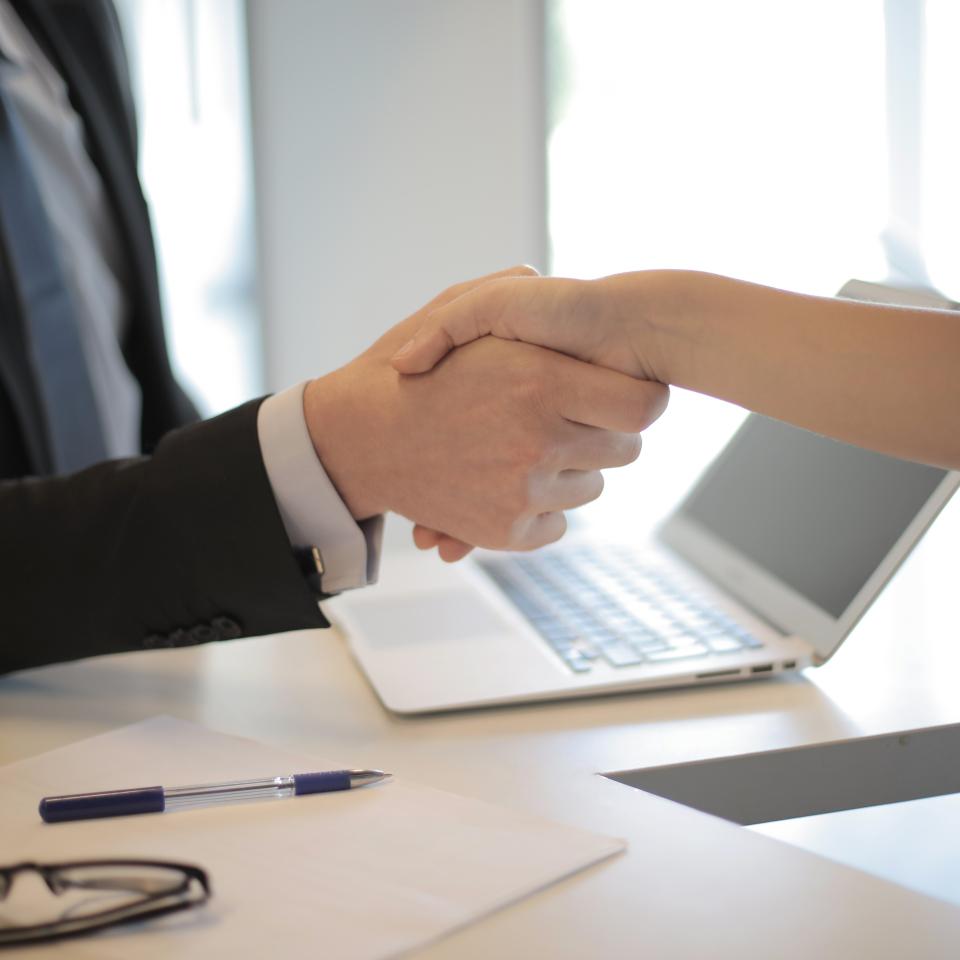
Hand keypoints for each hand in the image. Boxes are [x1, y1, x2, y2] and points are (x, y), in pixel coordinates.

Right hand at [304, 270, 667, 554]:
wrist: (356, 439)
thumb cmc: (405, 370)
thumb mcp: (450, 310)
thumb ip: (506, 291)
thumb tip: (544, 279)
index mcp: (539, 381)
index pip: (645, 405)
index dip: (639, 397)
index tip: (620, 393)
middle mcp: (539, 441)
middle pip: (624, 450)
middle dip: (602, 432)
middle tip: (569, 418)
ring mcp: (522, 492)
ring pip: (590, 487)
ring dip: (570, 470)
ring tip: (525, 447)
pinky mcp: (505, 532)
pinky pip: (557, 523)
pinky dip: (542, 508)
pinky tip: (511, 482)